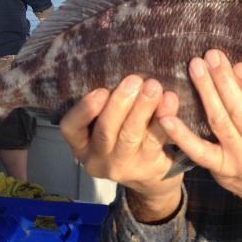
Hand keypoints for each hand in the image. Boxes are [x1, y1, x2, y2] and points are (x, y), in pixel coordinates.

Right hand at [60, 75, 183, 220]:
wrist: (151, 175)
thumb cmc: (125, 137)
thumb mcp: (109, 124)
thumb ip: (109, 103)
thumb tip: (120, 66)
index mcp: (82, 144)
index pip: (71, 128)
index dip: (83, 110)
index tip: (100, 91)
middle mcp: (99, 158)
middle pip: (105, 131)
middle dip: (120, 104)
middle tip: (134, 80)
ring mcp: (125, 166)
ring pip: (131, 136)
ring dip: (143, 109)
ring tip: (153, 87)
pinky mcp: (150, 167)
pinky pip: (157, 140)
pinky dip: (164, 118)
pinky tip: (170, 100)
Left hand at [159, 50, 241, 215]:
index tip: (239, 65)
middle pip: (241, 112)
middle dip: (225, 81)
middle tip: (213, 56)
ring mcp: (241, 160)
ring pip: (220, 122)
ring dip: (206, 92)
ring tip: (197, 67)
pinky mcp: (220, 168)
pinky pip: (198, 150)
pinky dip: (180, 134)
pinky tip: (167, 116)